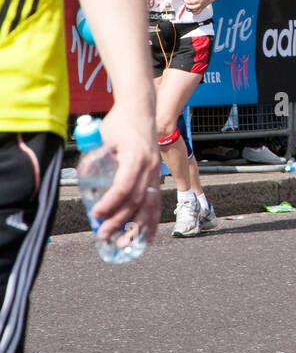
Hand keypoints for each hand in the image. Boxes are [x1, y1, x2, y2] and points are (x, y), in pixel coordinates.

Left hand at [90, 102, 160, 242]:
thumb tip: (82, 183)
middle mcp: (149, 168)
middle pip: (136, 201)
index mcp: (136, 158)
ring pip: (149, 206)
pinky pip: (156, 203)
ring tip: (124, 243)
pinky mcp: (156, 176)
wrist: (141, 109)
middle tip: (103, 234)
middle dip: (119, 221)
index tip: (96, 214)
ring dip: (136, 227)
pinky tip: (145, 237)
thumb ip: (94, 157)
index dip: (110, 204)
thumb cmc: (120, 122)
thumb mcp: (103, 137)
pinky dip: (151, 221)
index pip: (124, 188)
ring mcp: (155, 173)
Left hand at [184, 0, 211, 14]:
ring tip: (186, 5)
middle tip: (184, 0)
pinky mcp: (203, 7)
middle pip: (191, 2)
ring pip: (194, 8)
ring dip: (189, 7)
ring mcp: (202, 5)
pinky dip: (194, 12)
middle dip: (186, 1)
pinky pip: (198, 12)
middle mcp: (200, 1)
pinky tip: (191, 11)